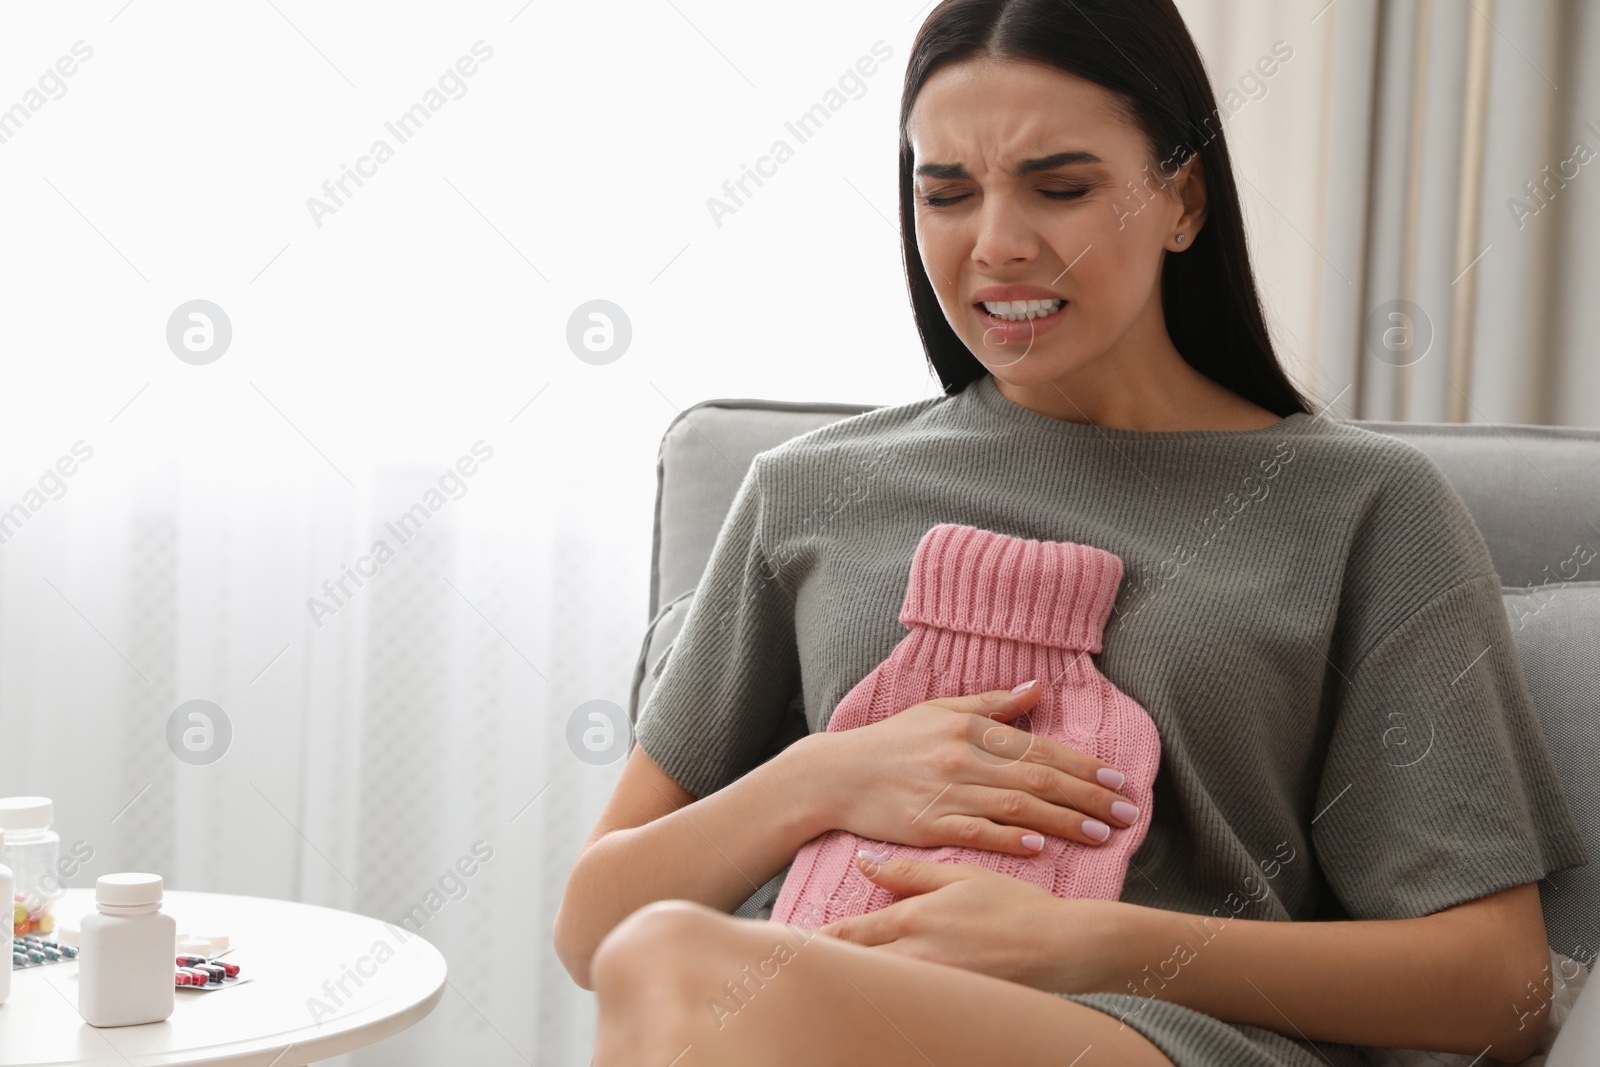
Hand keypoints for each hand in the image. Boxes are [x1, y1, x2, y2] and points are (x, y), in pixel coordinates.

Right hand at [805, 680, 1138, 857]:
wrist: (836, 774)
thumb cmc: (891, 742)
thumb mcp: (939, 710)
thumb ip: (991, 704)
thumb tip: (1037, 689)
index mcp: (970, 728)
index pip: (1040, 748)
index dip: (1084, 765)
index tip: (1119, 779)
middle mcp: (963, 758)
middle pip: (1039, 779)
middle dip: (1090, 796)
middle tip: (1129, 811)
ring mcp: (946, 792)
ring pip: (1017, 808)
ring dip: (1064, 821)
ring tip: (1101, 833)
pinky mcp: (928, 825)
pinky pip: (976, 832)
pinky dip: (1009, 839)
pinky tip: (1039, 846)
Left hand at [814, 852, 1125, 994]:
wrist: (1067, 947)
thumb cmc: (1017, 908)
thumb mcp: (961, 877)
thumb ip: (909, 873)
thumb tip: (866, 862)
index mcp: (915, 920)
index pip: (849, 935)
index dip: (816, 942)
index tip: (788, 944)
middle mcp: (918, 956)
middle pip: (854, 969)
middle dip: (825, 970)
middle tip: (790, 974)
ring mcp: (934, 985)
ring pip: (877, 990)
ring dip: (852, 987)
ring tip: (825, 988)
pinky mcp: (953, 1004)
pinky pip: (910, 1006)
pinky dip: (888, 1004)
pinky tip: (876, 1006)